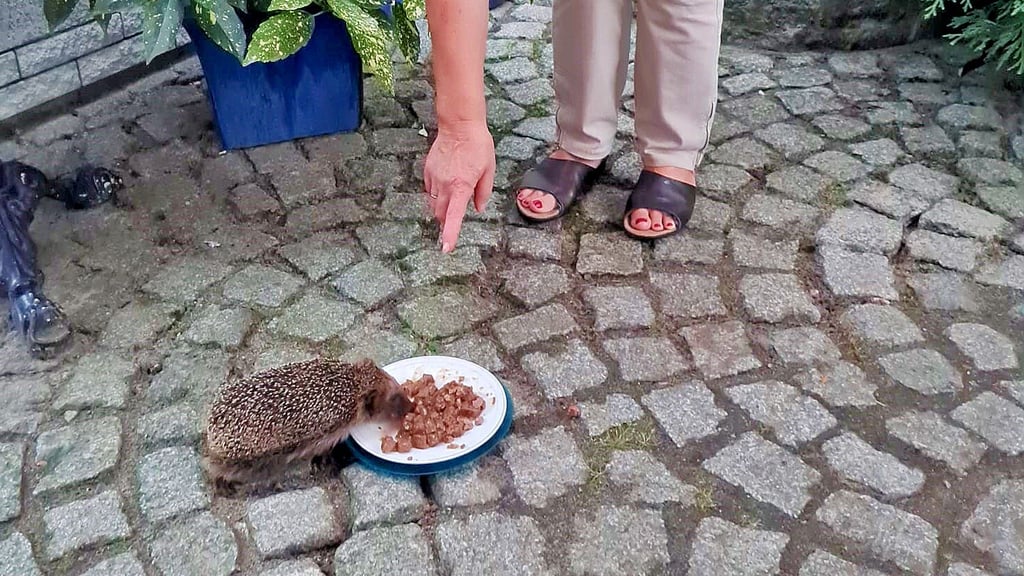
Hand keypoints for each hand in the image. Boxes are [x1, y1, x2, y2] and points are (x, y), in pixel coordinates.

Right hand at [423, 121, 495, 252]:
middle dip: (446, 221)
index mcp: (461, 187)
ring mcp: (434, 178)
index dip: (450, 234)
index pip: (453, 217)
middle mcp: (445, 185)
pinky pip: (430, 190)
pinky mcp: (428, 171)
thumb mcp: (489, 170)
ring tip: (452, 198)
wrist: (459, 125)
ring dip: (441, 208)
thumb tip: (478, 208)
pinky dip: (436, 194)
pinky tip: (446, 185)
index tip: (446, 248)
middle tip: (453, 221)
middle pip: (440, 214)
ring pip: (433, 203)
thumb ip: (483, 192)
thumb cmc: (478, 146)